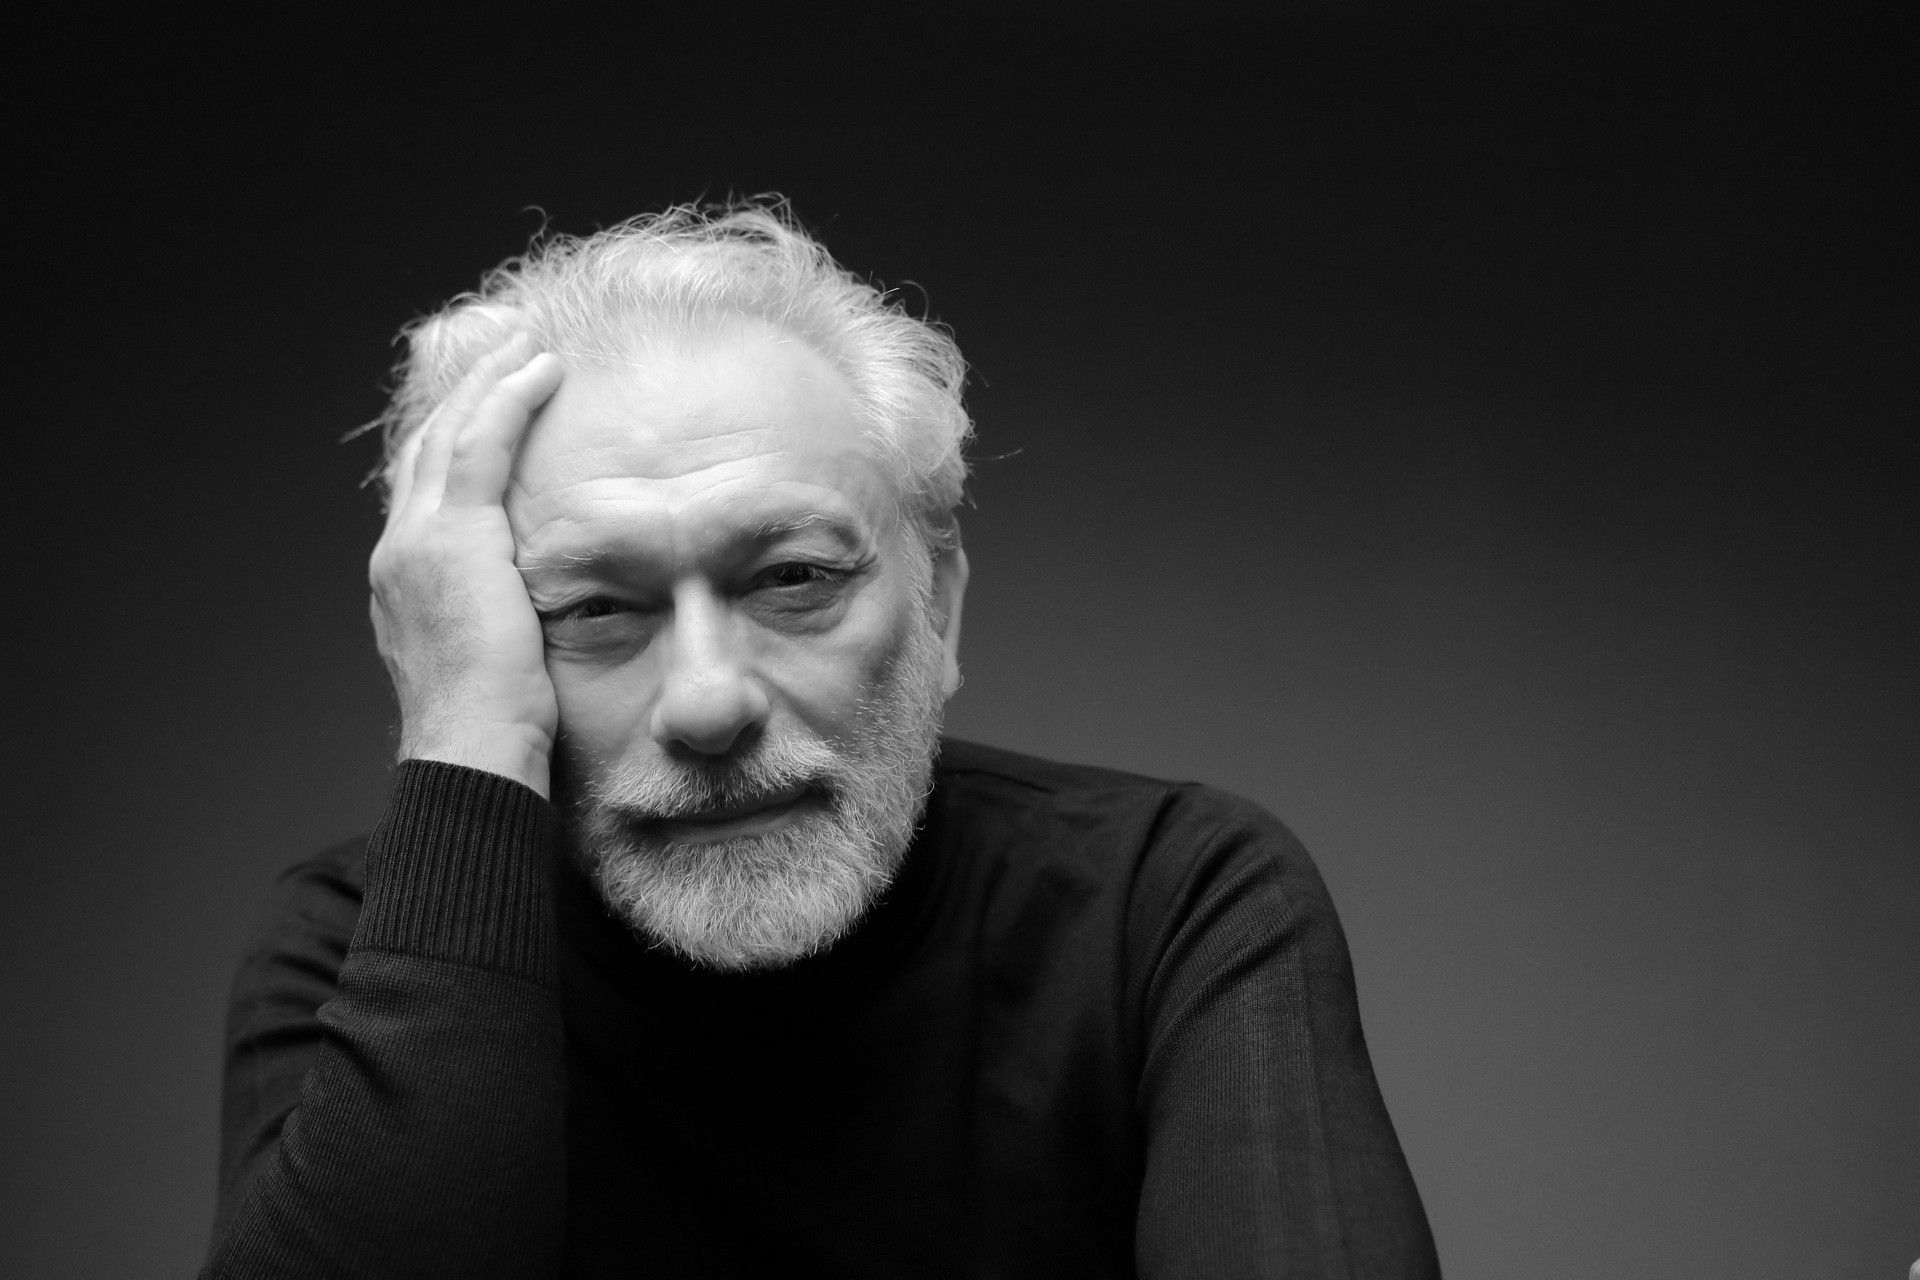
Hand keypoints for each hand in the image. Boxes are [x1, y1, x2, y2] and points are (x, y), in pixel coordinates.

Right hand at [368, 333, 565, 796]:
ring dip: (490, 381)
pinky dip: (508, 400)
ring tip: (527, 344)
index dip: (453, 436)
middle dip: (466, 392)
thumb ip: (500, 620)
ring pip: (450, 433)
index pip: (425, 487)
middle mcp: (398, 553)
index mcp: (404, 581)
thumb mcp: (491, 662)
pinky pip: (480, 447)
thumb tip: (535, 613)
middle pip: (427, 446)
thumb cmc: (495, 731)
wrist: (473, 756)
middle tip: (504, 348)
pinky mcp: (455, 541)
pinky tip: (540, 371)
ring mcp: (418, 544)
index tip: (486, 402)